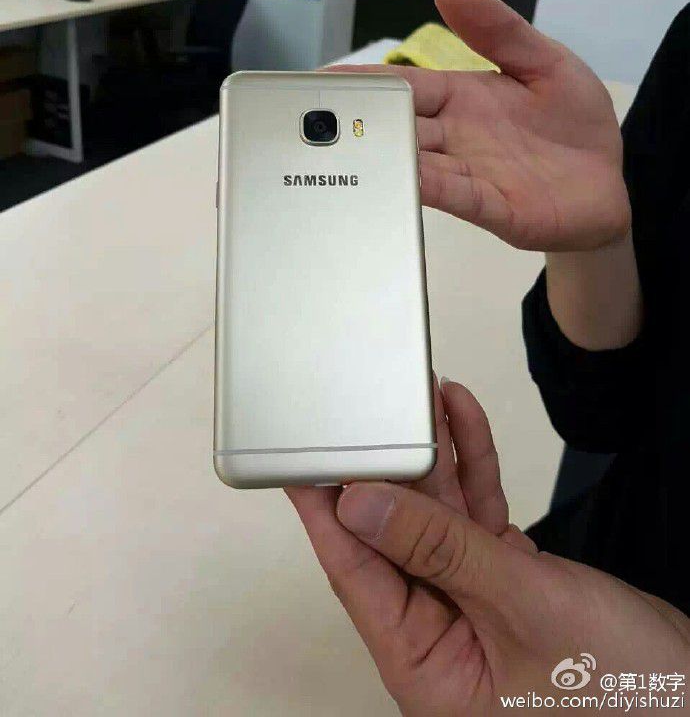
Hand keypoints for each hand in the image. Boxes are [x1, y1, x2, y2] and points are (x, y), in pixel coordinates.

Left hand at [287, 380, 689, 715]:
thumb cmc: (621, 692)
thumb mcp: (519, 609)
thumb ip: (441, 551)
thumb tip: (362, 505)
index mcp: (423, 662)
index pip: (354, 573)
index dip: (322, 513)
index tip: (297, 461)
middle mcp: (440, 631)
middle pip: (393, 535)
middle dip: (386, 468)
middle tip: (366, 408)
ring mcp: (473, 600)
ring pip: (437, 516)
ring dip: (432, 456)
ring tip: (418, 398)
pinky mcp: (506, 576)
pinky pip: (477, 514)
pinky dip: (474, 468)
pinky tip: (462, 422)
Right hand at [333, 0, 630, 250]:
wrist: (609, 183)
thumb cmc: (574, 123)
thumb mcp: (544, 61)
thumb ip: (500, 30)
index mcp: (460, 97)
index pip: (402, 87)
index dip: (362, 82)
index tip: (319, 79)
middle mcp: (454, 137)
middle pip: (398, 127)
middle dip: (357, 124)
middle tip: (311, 121)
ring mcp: (469, 173)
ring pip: (416, 163)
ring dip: (383, 158)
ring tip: (345, 152)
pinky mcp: (492, 207)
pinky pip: (455, 194)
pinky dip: (429, 187)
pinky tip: (406, 179)